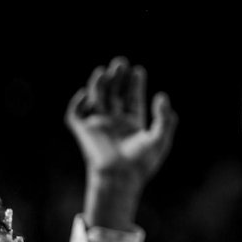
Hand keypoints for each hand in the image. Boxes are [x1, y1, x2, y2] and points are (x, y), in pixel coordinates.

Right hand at [66, 57, 175, 227]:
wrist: (121, 179)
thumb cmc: (142, 163)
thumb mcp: (160, 139)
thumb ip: (164, 119)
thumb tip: (162, 96)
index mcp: (132, 124)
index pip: (131, 98)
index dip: (134, 84)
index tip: (138, 71)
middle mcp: (114, 122)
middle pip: (114, 94)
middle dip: (116, 78)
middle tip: (121, 62)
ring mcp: (98, 126)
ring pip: (96, 98)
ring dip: (99, 84)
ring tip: (105, 71)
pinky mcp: (84, 132)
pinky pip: (76, 115)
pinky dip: (78, 103)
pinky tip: (86, 95)